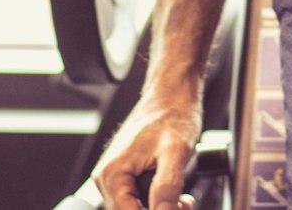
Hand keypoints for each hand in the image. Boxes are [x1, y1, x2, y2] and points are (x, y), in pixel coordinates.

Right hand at [94, 95, 203, 209]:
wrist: (172, 93)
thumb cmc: (172, 113)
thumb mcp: (176, 152)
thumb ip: (168, 186)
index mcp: (112, 173)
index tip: (177, 209)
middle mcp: (107, 176)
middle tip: (184, 203)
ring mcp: (115, 175)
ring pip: (133, 208)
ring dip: (159, 208)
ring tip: (182, 199)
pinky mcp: (125, 173)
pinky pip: (136, 198)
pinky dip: (156, 201)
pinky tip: (175, 195)